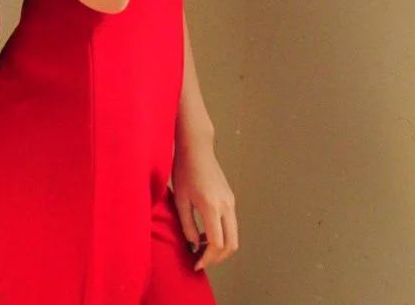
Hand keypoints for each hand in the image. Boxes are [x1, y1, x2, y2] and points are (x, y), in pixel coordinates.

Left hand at [171, 141, 238, 270]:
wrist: (196, 148)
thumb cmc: (184, 170)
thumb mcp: (180, 200)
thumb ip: (187, 225)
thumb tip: (193, 245)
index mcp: (212, 207)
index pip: (216, 243)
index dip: (207, 259)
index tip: (195, 265)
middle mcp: (226, 206)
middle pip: (231, 244)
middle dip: (217, 259)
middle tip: (201, 262)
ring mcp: (231, 202)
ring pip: (234, 236)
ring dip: (220, 248)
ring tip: (200, 250)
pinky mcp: (230, 199)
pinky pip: (231, 225)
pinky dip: (222, 235)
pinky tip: (204, 234)